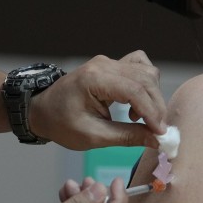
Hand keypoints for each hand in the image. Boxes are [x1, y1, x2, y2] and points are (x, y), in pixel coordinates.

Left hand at [27, 51, 167, 149]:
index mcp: (94, 79)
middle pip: (145, 79)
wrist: (41, 110)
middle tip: (156, 132)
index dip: (152, 112)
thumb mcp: (93, 136)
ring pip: (146, 71)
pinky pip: (138, 67)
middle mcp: (104, 64)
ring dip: (152, 96)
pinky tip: (136, 104)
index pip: (135, 90)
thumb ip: (127, 136)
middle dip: (156, 106)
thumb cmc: (61, 123)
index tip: (160, 133)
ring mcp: (107, 62)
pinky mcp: (111, 66)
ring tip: (141, 119)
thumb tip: (157, 140)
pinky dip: (145, 85)